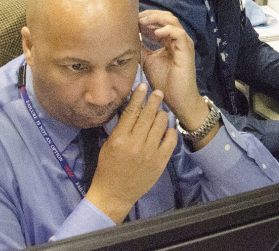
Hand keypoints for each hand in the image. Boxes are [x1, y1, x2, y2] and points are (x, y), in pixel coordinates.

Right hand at [84, 83, 176, 222]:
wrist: (114, 194)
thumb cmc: (108, 168)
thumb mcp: (109, 144)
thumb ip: (120, 128)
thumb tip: (131, 108)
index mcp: (120, 139)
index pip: (131, 112)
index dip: (138, 97)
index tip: (143, 85)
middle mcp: (136, 144)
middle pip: (148, 115)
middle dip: (154, 100)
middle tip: (159, 91)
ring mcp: (150, 153)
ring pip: (161, 125)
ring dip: (161, 115)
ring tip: (161, 111)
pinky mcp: (160, 162)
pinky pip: (170, 141)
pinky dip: (170, 132)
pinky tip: (167, 129)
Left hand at [137, 10, 208, 126]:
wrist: (177, 98)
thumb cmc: (164, 81)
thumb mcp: (147, 60)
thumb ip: (141, 48)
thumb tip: (128, 37)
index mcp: (169, 40)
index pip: (159, 21)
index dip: (145, 18)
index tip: (131, 21)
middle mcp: (178, 39)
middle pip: (166, 16)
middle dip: (150, 15)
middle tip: (135, 18)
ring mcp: (183, 43)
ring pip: (172, 21)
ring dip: (156, 19)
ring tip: (142, 22)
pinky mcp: (186, 50)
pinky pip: (178, 33)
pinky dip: (166, 30)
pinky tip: (155, 33)